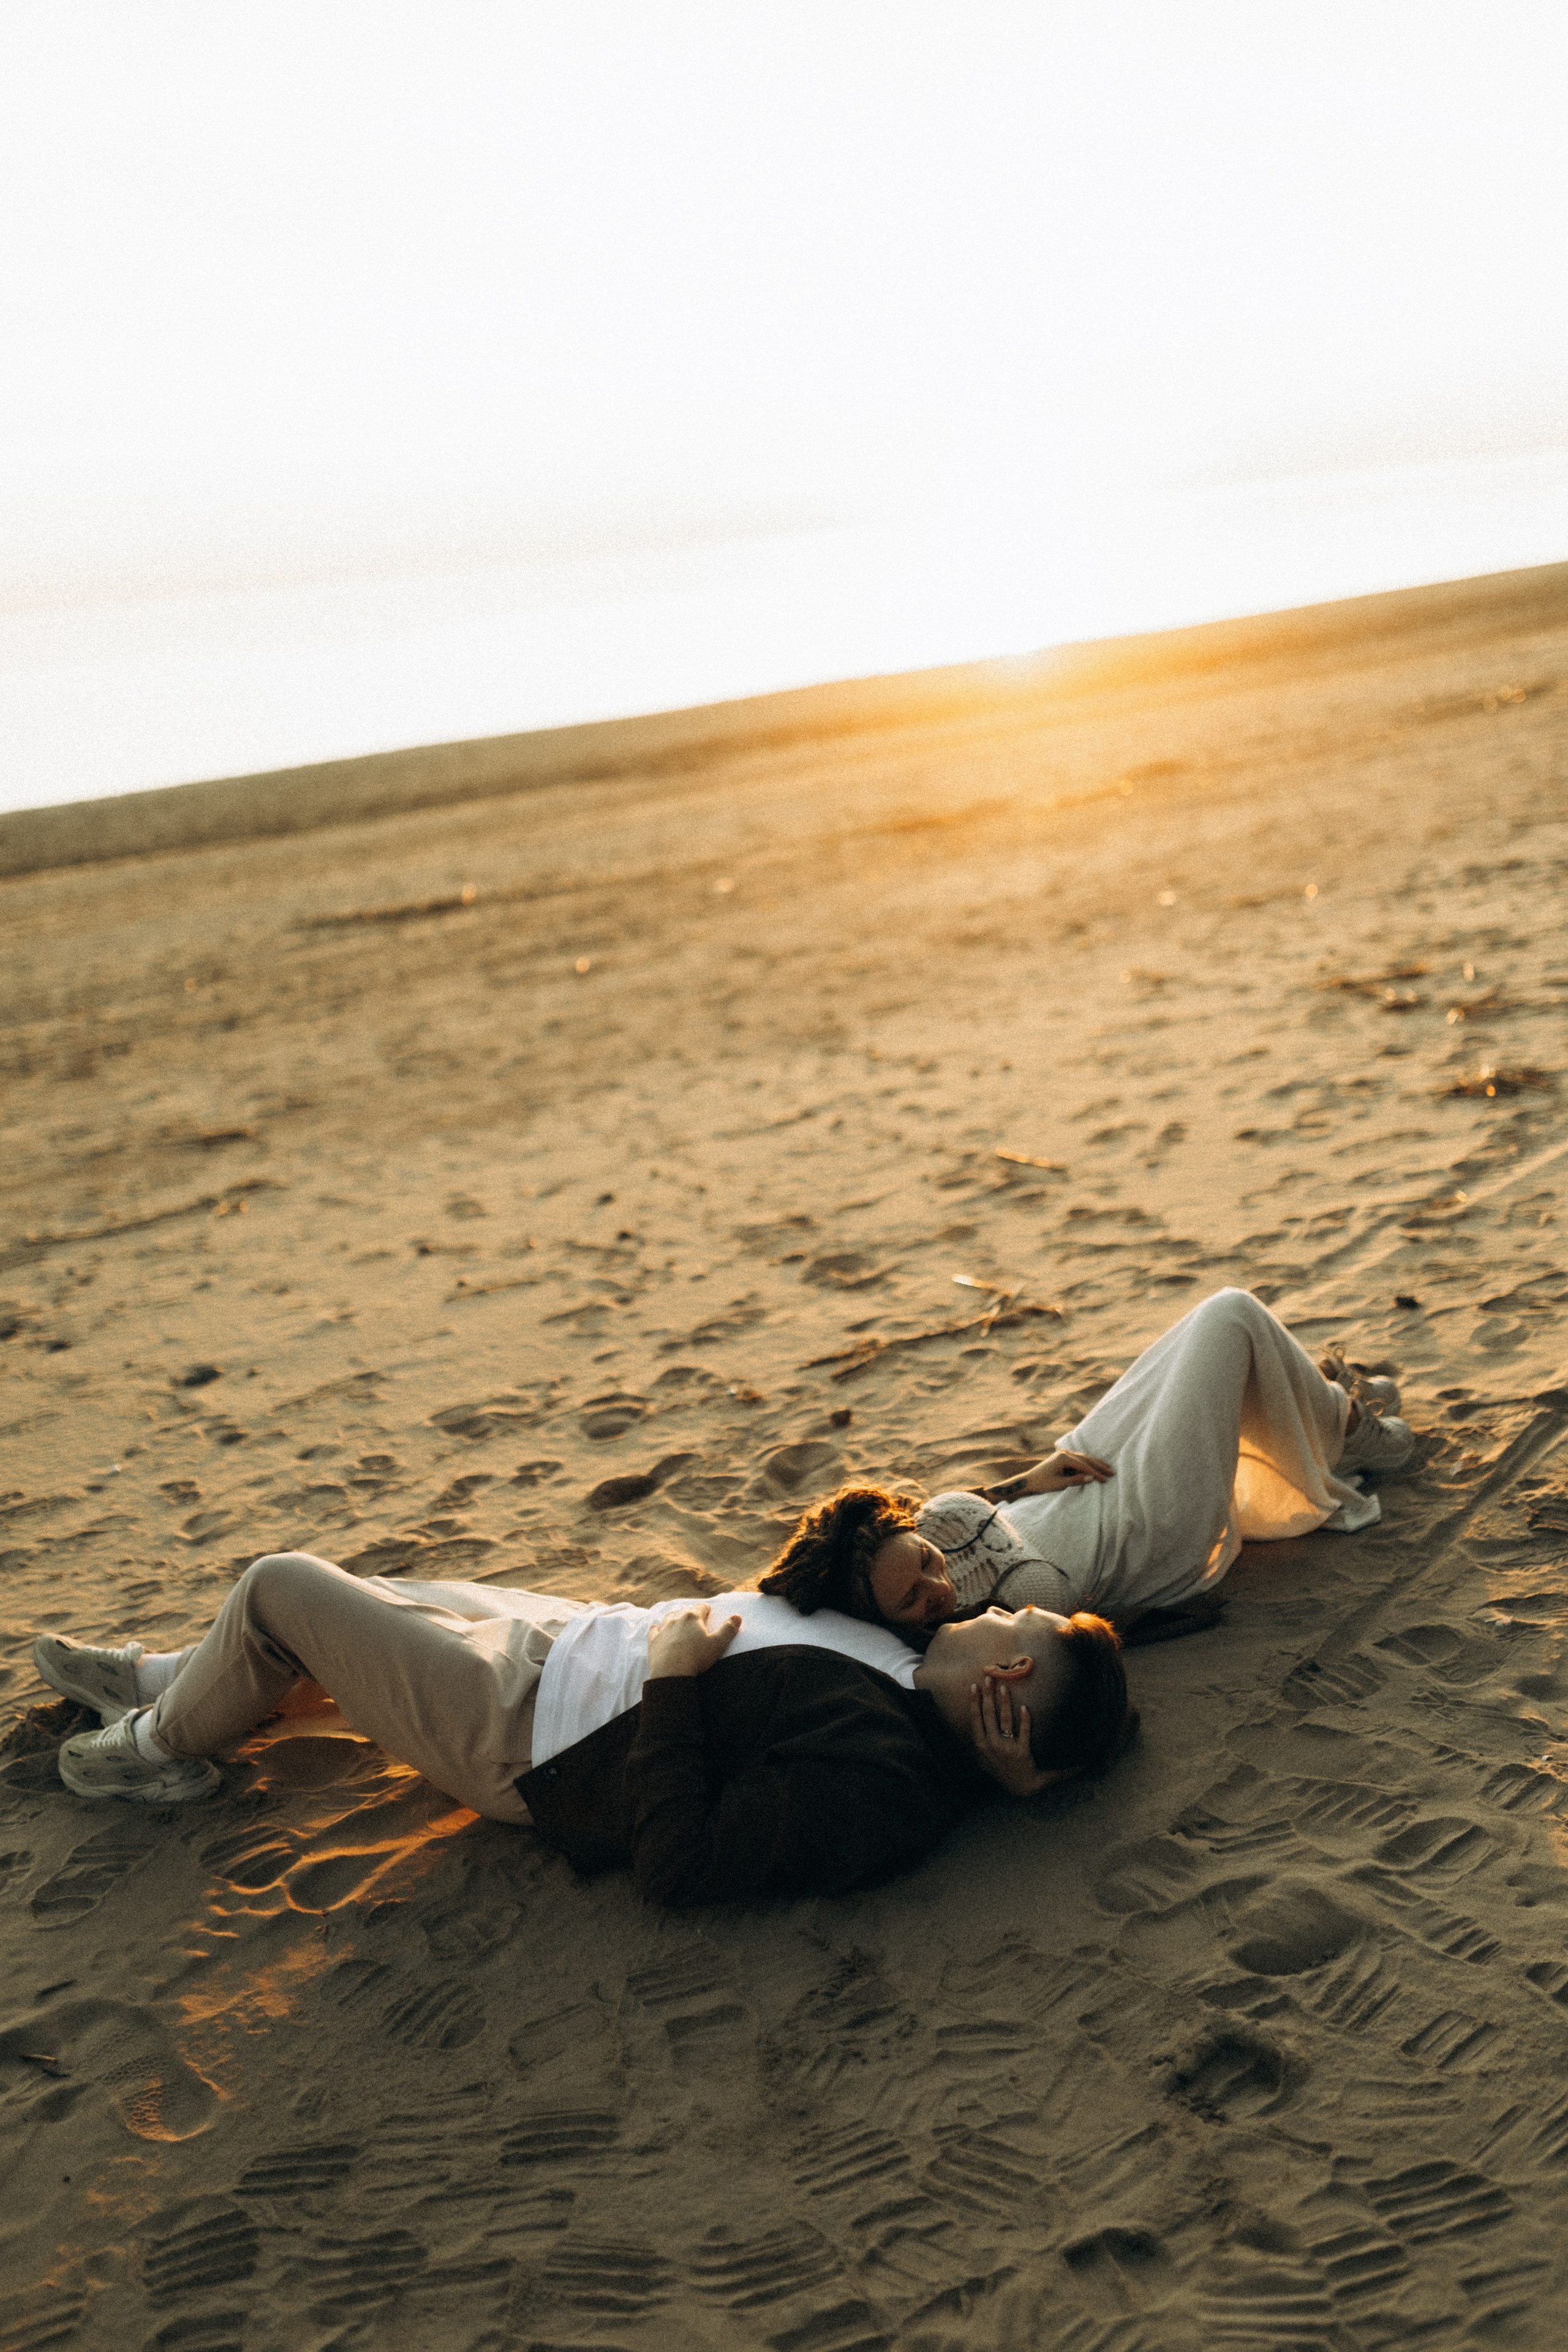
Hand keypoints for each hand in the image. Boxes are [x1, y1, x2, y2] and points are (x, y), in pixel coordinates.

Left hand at [645, 1604, 742, 1679]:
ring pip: (668, 1617)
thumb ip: (728, 1629)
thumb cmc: (697, 1657)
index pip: (701, 1607)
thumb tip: (737, 1616)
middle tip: (695, 1616)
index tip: (708, 1611)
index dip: (706, 1609)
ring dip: (674, 1616)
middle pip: (685, 1610)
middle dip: (691, 1612)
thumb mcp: (718, 1644)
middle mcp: (677, 1619)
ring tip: (677, 1618)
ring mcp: (664, 1629)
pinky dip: (655, 1627)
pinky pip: (653, 1630)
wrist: (672, 1671)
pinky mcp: (654, 1640)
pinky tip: (655, 1627)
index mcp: (693, 1617)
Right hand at [969, 1672, 1053, 1797]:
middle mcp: (991, 1745)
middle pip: (988, 1715)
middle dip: (988, 1694)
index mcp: (981, 1745)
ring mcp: (1006, 1749)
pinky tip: (1024, 1708)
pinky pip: (1023, 1732)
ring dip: (1004, 1701)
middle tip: (989, 1678)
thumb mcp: (984, 1760)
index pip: (975, 1719)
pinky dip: (1024, 1719)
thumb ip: (979, 1743)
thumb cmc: (1002, 1770)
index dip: (974, 1702)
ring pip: (1004, 1719)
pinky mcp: (1022, 1752)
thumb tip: (973, 1725)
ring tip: (1005, 1687)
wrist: (1021, 1787)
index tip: (974, 1686)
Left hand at [1021, 1449, 1112, 1493]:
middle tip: (1111, 1471)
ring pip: (1083, 1457)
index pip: (1084, 1465)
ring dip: (1095, 1462)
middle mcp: (1064, 1453)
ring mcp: (1063, 1454)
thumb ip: (1076, 1480)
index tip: (1105, 1479)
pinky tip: (1095, 1465)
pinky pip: (1079, 1459)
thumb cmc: (1042, 1483)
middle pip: (1086, 1459)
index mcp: (1063, 1457)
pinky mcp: (1062, 1457)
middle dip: (1099, 1466)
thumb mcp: (1060, 1484)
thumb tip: (1092, 1477)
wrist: (1028, 1482)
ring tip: (1107, 1467)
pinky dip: (1088, 1462)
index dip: (1096, 1473)